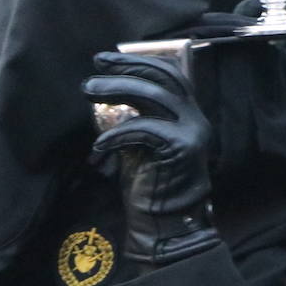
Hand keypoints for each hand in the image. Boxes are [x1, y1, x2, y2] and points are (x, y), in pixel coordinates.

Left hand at [83, 52, 216, 270]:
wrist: (166, 225)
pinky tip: (99, 146)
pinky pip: (145, 129)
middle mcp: (195, 119)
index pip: (169, 74)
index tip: (105, 59)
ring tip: (89, 89)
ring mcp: (192, 134)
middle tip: (94, 69)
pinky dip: (117, 134)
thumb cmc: (149, 186)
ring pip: (155, 96)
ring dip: (117, 89)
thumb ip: (134, 118)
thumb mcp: (140, 144)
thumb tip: (106, 92)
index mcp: (187, 115)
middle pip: (162, 78)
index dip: (137, 61)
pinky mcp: (182, 149)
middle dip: (126, 68)